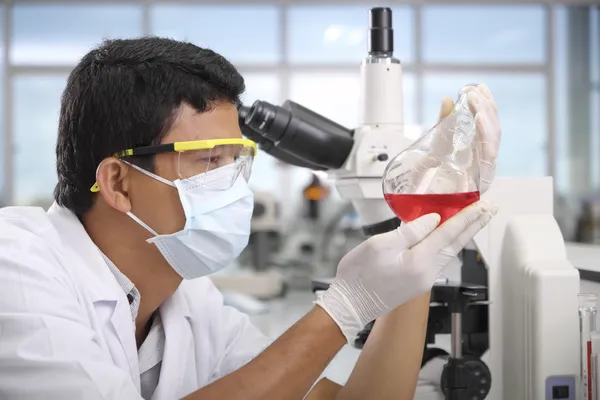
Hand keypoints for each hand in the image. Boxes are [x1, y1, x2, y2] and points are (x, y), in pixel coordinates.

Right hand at [315, 200, 497, 341]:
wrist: (350, 305)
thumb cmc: (359, 275)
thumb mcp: (380, 245)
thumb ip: (409, 232)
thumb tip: (432, 220)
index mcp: (419, 260)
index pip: (448, 233)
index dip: (466, 217)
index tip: (483, 205)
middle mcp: (427, 272)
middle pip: (456, 243)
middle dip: (474, 225)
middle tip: (490, 209)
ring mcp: (423, 279)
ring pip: (450, 252)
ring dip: (464, 234)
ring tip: (475, 220)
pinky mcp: (417, 282)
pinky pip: (439, 258)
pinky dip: (450, 244)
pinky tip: (449, 238)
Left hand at [437, 84, 500, 193]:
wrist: (429, 190)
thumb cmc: (437, 165)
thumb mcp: (440, 137)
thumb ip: (445, 119)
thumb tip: (446, 98)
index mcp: (480, 144)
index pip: (489, 120)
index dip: (487, 103)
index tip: (480, 87)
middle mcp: (487, 152)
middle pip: (493, 125)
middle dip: (485, 105)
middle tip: (473, 90)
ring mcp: (486, 163)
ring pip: (494, 133)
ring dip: (485, 114)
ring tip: (476, 99)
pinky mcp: (483, 173)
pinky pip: (488, 150)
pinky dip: (485, 132)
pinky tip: (480, 117)